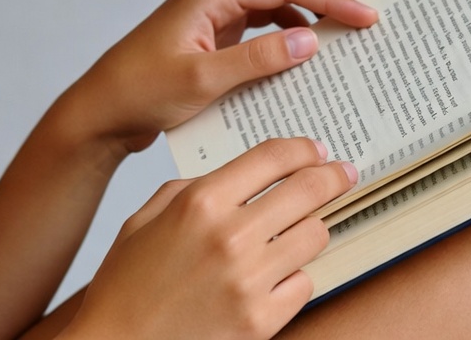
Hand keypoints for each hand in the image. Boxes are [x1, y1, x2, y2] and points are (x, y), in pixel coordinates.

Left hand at [63, 0, 376, 156]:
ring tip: (351, 23)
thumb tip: (311, 40)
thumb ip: (258, 59)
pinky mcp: (217, 29)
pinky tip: (312, 47)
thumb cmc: (139, 93)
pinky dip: (294, 26)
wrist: (99, 112)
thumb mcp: (201, 80)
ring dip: (316, 4)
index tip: (368, 15)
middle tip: (373, 3)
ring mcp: (216, 8)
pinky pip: (266, 17)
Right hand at [64, 138, 357, 339]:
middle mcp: (230, 236)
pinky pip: (305, 283)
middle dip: (333, 176)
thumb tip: (241, 174)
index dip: (304, 147)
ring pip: (315, 234)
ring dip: (314, 226)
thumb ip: (195, 186)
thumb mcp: (148, 217)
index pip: (273, 157)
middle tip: (344, 173)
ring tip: (306, 226)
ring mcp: (248, 281)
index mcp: (201, 202)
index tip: (319, 148)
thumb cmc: (126, 284)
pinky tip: (282, 273)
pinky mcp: (260, 322)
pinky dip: (297, 275)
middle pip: (307, 189)